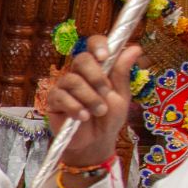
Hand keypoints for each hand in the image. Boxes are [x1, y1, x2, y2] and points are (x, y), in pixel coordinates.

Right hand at [43, 37, 141, 168]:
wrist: (96, 142)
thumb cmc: (109, 118)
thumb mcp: (121, 96)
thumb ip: (122, 73)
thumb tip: (135, 48)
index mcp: (97, 68)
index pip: (93, 45)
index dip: (98, 45)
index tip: (105, 56)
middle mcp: (79, 73)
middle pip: (81, 59)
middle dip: (96, 76)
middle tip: (106, 93)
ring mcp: (64, 86)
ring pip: (72, 80)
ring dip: (89, 97)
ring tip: (98, 112)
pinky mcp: (53, 101)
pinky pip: (61, 96)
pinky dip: (74, 107)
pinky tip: (82, 117)